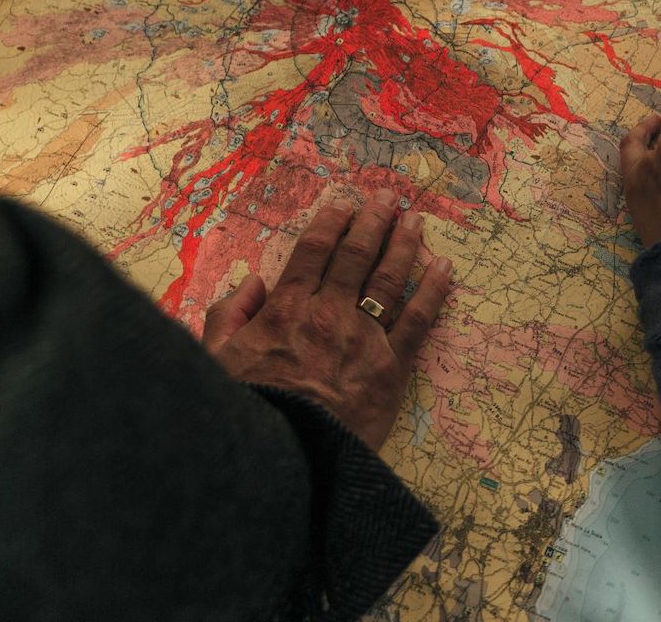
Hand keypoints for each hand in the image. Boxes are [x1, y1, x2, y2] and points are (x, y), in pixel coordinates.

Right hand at [202, 190, 453, 449]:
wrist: (283, 460)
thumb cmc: (247, 412)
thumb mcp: (216, 360)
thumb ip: (229, 315)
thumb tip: (254, 282)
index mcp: (285, 309)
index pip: (313, 251)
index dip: (331, 222)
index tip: (344, 204)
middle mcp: (328, 314)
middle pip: (356, 256)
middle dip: (373, 222)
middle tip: (387, 199)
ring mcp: (363, 339)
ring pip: (390, 279)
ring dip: (405, 245)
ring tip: (415, 221)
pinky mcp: (392, 368)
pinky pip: (419, 321)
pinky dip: (433, 291)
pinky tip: (444, 269)